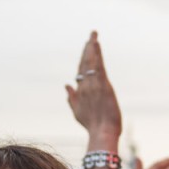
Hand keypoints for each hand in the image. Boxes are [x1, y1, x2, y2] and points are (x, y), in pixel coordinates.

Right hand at [66, 30, 122, 145]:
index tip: (86, 50)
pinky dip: (96, 53)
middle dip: (87, 49)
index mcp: (80, 92)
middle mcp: (84, 86)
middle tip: (91, 37)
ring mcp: (92, 84)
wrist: (101, 132)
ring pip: (90, 62)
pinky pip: (97, 65)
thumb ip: (72, 98)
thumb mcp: (79, 112)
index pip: (80, 73)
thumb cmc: (94, 126)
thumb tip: (66, 84)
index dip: (83, 60)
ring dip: (91, 47)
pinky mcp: (102, 84)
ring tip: (93, 35)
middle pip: (84, 64)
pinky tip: (95, 43)